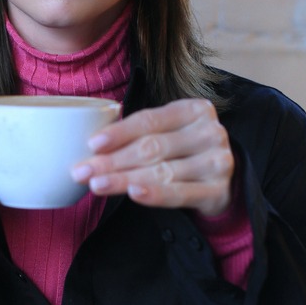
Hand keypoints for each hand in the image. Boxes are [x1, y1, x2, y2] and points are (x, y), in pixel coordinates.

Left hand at [70, 98, 233, 214]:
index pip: (150, 120)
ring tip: (97, 185)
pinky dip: (155, 194)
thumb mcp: (167, 133)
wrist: (221, 182)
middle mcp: (210, 132)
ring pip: (162, 172)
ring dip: (124, 179)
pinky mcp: (218, 190)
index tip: (92, 144)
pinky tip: (134, 193)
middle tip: (83, 171)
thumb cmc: (184, 153)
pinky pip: (181, 194)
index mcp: (194, 109)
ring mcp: (218, 162)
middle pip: (152, 147)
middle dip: (113, 160)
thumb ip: (139, 133)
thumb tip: (92, 145)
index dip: (119, 132)